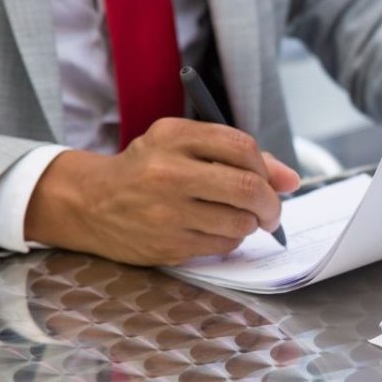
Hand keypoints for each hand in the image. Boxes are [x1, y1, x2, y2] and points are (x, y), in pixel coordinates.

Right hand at [24, 118, 299, 265]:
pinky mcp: (167, 244)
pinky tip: (215, 230)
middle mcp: (168, 172)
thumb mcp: (183, 145)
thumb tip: (291, 180)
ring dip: (251, 223)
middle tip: (271, 211)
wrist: (90, 202)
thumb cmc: (147, 169)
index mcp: (173, 137)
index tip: (269, 180)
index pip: (242, 147)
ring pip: (240, 221)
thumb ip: (238, 156)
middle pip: (247, 187)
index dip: (266, 167)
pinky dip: (231, 239)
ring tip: (239, 218)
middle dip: (271, 203)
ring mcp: (166, 212)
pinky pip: (222, 244)